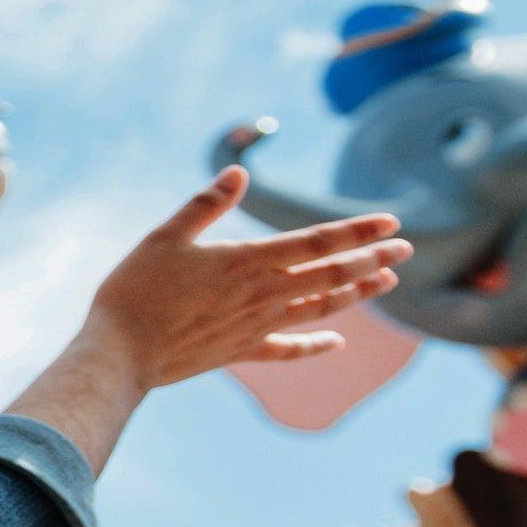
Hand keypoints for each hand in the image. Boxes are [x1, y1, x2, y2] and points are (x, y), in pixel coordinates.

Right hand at [6, 168, 405, 472]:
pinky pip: (288, 349)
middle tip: (405, 249)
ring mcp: (256, 327)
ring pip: (320, 309)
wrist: (120, 353)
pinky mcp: (241, 352)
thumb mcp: (166, 236)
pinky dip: (315, 345)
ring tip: (386, 282)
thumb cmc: (138, 289)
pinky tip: (337, 342)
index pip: (317, 242)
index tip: (391, 222)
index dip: (356, 230)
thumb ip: (206, 205)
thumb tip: (238, 173)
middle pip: (331, 276)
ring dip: (357, 296)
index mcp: (248, 261)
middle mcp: (262, 295)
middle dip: (372, 260)